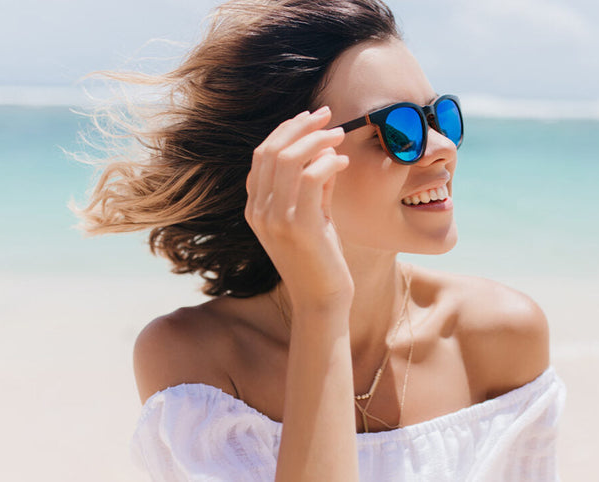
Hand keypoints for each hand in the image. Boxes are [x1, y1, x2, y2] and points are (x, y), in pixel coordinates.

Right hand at [245, 106, 353, 312]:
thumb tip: (325, 151)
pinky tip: (342, 162)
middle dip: (300, 126)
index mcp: (255, 208)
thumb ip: (314, 186)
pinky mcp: (297, 226)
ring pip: (289, 158)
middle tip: (327, 114)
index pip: (262, 155)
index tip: (310, 117)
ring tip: (339, 136)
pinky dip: (328, 162)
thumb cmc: (320, 259)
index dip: (285, 130)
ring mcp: (274, 218)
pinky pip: (311, 177)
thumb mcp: (313, 216)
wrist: (321, 300)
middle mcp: (258, 211)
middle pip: (272, 150)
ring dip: (316, 139)